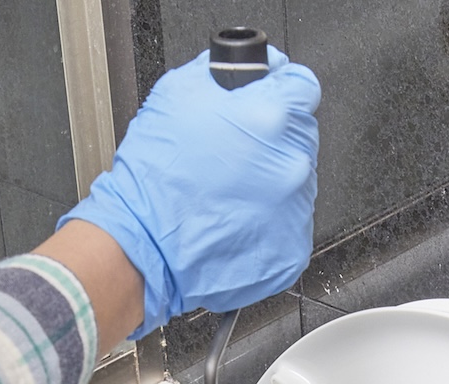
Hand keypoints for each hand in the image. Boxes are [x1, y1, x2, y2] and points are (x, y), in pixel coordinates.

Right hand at [61, 48, 319, 337]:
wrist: (144, 243)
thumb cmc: (156, 175)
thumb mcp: (179, 92)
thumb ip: (226, 72)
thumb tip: (252, 68)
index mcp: (271, 117)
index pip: (303, 87)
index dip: (281, 90)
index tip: (267, 100)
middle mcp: (291, 164)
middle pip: (300, 134)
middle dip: (273, 137)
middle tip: (235, 153)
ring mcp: (295, 211)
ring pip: (296, 180)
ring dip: (271, 179)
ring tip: (231, 189)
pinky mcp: (290, 250)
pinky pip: (289, 223)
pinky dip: (268, 219)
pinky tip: (236, 216)